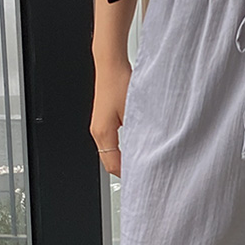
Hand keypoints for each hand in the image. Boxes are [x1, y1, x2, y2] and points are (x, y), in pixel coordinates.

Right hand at [91, 57, 130, 178]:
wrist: (110, 65)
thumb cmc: (120, 83)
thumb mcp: (134, 112)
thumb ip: (139, 134)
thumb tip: (147, 151)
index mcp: (103, 133)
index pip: (113, 165)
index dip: (128, 175)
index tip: (141, 179)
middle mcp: (97, 132)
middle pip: (109, 161)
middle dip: (124, 169)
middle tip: (142, 174)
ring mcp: (98, 126)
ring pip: (109, 152)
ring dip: (123, 159)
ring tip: (139, 162)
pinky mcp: (103, 120)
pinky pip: (110, 142)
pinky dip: (120, 148)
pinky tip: (133, 146)